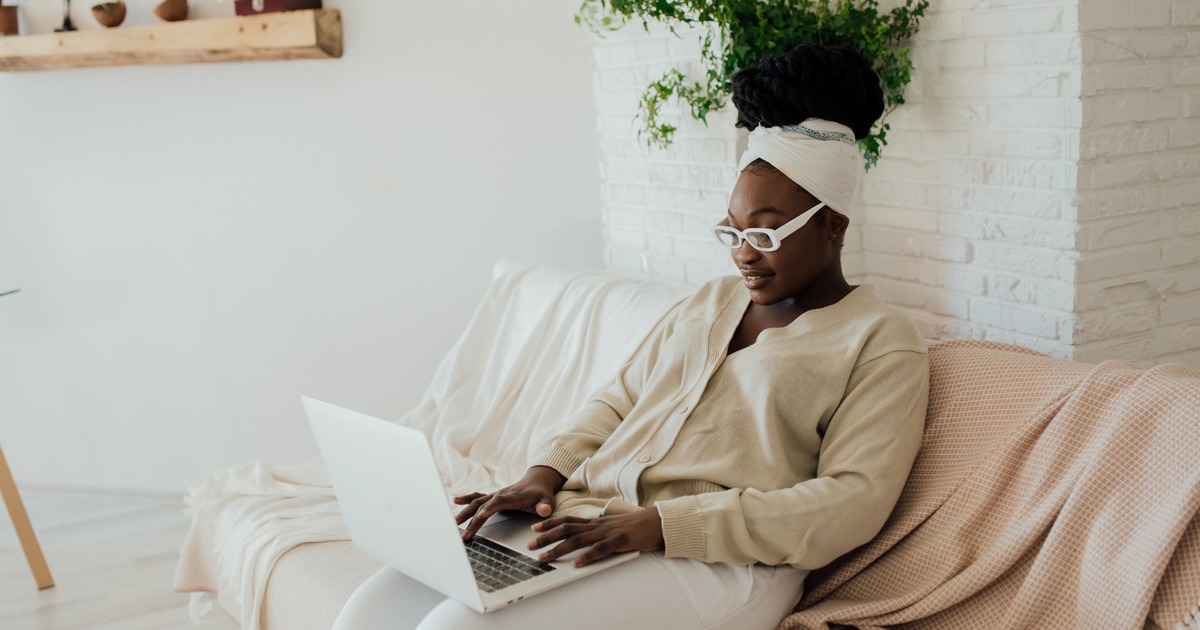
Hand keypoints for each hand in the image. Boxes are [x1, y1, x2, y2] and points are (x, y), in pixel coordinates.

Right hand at [454, 466, 565, 540]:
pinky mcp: (492, 498)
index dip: (490, 508)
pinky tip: (455, 501)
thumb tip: (545, 510)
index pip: (500, 501)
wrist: (537, 482)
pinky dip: (465, 499)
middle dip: (473, 520)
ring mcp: (495, 495)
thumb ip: (545, 506)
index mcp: (513, 496)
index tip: (480, 516)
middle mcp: (501, 494)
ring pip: (477, 502)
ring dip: (465, 512)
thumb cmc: (542, 494)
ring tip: (454, 524)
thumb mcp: (548, 500)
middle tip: (465, 535)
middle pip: (484, 505)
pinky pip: (476, 497)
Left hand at [527, 508, 663, 566]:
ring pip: (578, 540)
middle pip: (567, 529)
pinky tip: (576, 564)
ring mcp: (607, 532)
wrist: (657, 522)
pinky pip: (600, 549)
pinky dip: (587, 557)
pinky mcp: (619, 541)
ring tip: (545, 557)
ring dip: (559, 549)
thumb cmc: (636, 526)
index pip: (568, 520)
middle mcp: (598, 525)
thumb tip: (585, 534)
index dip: (550, 524)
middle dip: (546, 537)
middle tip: (530, 545)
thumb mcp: (612, 525)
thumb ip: (598, 529)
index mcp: (596, 521)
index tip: (534, 528)